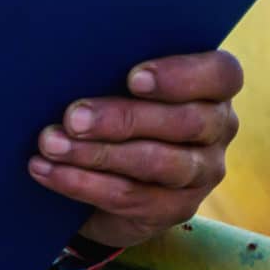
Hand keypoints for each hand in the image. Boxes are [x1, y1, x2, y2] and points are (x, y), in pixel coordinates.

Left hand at [29, 51, 242, 250]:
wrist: (109, 173)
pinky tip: (48, 171)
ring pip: (155, 163)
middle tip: (73, 117)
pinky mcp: (176, 208)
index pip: (221, 74)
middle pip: (184, 122)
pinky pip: (130, 196)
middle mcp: (218, 128)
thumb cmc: (117, 105)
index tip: (132, 78)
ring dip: (96, 153)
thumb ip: (115, 69)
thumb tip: (73, 60)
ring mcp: (202, 173)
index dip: (181, 76)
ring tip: (51, 144)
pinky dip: (82, 183)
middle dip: (122, 119)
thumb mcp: (121, 83)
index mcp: (213, 87)